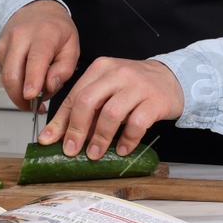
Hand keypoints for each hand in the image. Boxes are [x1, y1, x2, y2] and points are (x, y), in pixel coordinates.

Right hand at [0, 0, 79, 110]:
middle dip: (20, 98)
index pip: (35, 60)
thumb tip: (49, 86)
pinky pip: (3, 74)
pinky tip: (26, 78)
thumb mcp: (72, 45)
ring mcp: (5, 44)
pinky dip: (14, 83)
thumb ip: (64, 69)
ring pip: (5, 78)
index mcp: (44, 34)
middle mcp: (20, 37)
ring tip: (34, 92)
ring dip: (18, 93)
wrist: (35, 9)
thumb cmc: (56, 29)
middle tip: (33, 107)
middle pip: (12, 75)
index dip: (32, 81)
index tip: (30, 97)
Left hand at [38, 57, 184, 158]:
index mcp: (101, 68)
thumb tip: (61, 134)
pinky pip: (136, 123)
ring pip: (111, 114)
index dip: (60, 121)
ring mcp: (138, 86)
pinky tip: (123, 149)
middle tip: (71, 150)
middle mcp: (118, 73)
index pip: (74, 95)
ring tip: (95, 154)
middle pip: (88, 101)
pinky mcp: (155, 100)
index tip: (49, 140)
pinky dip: (127, 140)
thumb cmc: (135, 86)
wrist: (173, 78)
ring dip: (100, 138)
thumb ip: (88, 107)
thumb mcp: (109, 89)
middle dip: (76, 129)